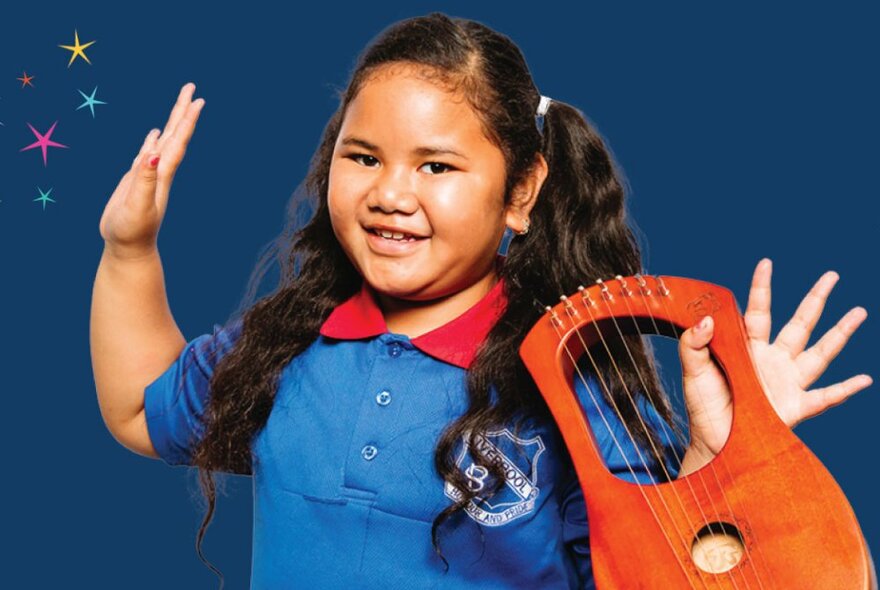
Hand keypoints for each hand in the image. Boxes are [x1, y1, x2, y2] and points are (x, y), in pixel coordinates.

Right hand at [99, 82, 204, 259]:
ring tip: (180, 104)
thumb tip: (151, 155)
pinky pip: (147, 154)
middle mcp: (159, 171)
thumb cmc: (132, 232)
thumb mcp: (137, 206)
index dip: (188, 121)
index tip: (199, 100)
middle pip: (174, 135)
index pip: (178, 141)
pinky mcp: (136, 180)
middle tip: (191, 87)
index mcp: (162, 174)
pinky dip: (152, 141)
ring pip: (163, 141)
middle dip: (182, 111)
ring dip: (172, 122)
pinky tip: (155, 134)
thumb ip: (144, 181)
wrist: (128, 249)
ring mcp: (149, 175)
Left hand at [677, 258, 870, 470]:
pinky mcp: (795, 408)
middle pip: (799, 324)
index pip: (757, 311)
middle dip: (816, 299)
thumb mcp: (692, 372)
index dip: (762, 288)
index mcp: (747, 348)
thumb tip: (707, 319)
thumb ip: (693, 344)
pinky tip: (865, 379)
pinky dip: (846, 389)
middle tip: (832, 275)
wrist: (713, 443)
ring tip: (860, 312)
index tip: (766, 263)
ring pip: (820, 353)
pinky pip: (825, 397)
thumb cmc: (703, 406)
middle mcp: (772, 360)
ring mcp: (787, 382)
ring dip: (840, 333)